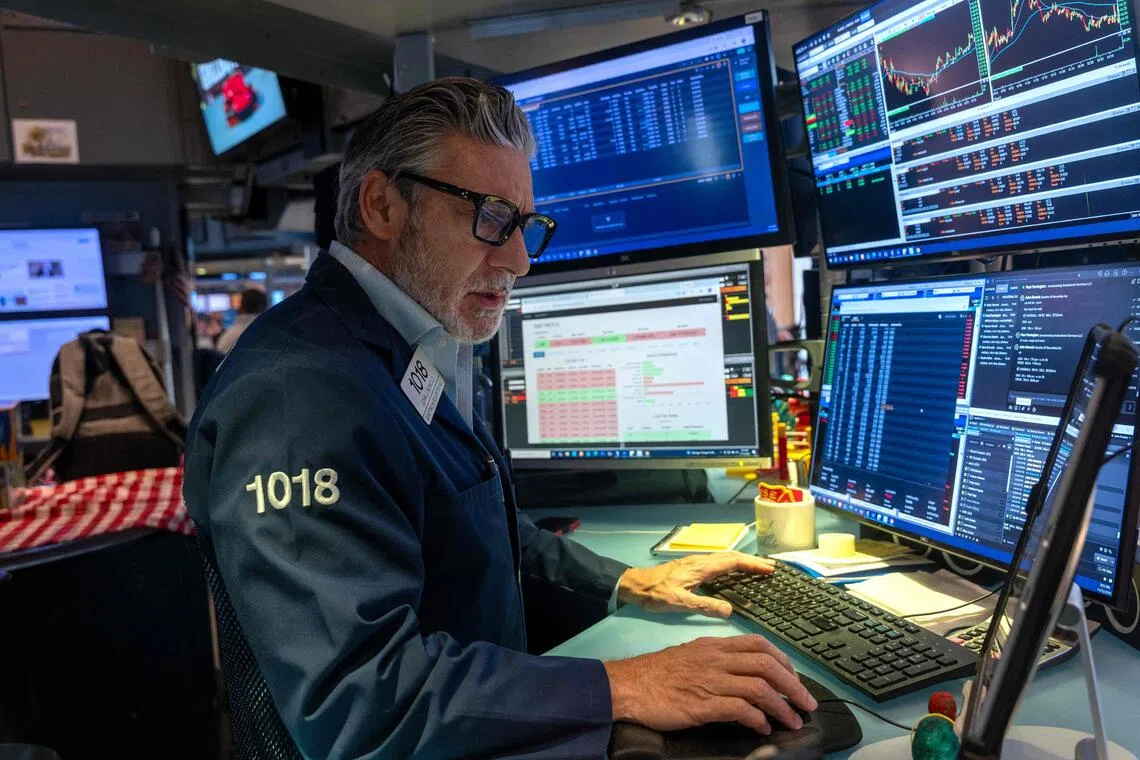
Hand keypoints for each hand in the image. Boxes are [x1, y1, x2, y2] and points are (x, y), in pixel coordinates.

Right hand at [604, 635, 817, 734]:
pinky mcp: (703, 704)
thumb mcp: (689, 656)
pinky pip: (740, 709)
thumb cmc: (655, 674)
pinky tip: (764, 728)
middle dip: (793, 685)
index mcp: (713, 646)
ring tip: (793, 721)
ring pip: (759, 688)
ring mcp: (710, 681)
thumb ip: (715, 661)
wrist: (628, 685)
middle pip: (766, 665)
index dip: (783, 660)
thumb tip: (741, 676)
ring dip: (782, 706)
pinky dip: (758, 719)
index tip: (794, 676)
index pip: (758, 644)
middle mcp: (716, 659)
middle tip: (806, 703)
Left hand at [617, 551, 774, 617]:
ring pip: (724, 558)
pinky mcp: (691, 567)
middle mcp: (700, 561)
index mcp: (701, 567)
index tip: (769, 568)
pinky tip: (733, 572)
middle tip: (770, 567)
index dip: (752, 564)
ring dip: (742, 561)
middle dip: (752, 561)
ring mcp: (695, 562)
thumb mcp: (680, 603)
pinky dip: (731, 564)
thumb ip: (705, 606)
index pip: (732, 562)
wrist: (634, 584)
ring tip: (757, 568)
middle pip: (731, 557)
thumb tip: (730, 610)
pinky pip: (718, 562)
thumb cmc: (656, 594)